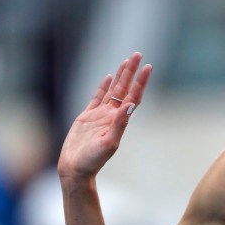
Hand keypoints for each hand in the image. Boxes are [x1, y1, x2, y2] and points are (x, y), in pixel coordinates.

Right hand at [58, 52, 151, 180]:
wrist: (76, 169)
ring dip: (121, 76)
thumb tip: (130, 105)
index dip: (141, 81)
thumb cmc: (93, 160)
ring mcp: (100, 115)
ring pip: (113, 90)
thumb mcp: (109, 142)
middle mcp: (112, 115)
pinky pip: (97, 97)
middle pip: (125, 88)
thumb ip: (120, 124)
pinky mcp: (87, 117)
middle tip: (138, 54)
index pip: (134, 96)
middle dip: (132, 72)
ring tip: (127, 61)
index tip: (148, 67)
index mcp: (120, 120)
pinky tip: (109, 78)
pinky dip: (104, 87)